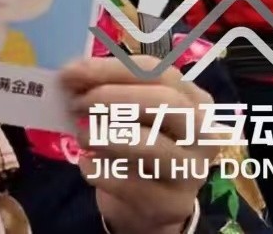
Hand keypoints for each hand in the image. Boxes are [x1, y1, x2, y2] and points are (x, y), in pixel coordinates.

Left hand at [60, 55, 214, 233]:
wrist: (151, 203)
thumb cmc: (139, 145)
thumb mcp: (130, 113)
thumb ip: (107, 90)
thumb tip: (71, 75)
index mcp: (193, 99)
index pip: (156, 72)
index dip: (109, 69)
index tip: (70, 73)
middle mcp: (202, 131)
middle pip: (163, 102)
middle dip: (110, 97)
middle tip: (76, 104)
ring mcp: (192, 169)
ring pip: (150, 145)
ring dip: (104, 136)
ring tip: (81, 135)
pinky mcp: (172, 202)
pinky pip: (128, 182)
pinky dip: (98, 170)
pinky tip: (86, 162)